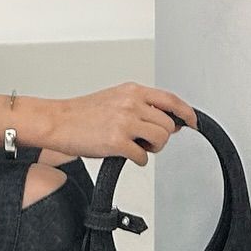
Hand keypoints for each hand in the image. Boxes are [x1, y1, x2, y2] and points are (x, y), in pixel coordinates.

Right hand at [42, 83, 197, 165]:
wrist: (58, 121)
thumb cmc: (83, 113)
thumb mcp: (115, 98)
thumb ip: (140, 105)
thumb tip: (166, 120)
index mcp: (132, 91)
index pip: (170, 99)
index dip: (186, 112)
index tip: (193, 122)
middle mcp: (131, 103)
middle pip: (167, 124)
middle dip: (162, 137)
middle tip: (146, 141)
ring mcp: (125, 122)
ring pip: (160, 139)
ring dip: (152, 149)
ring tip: (137, 147)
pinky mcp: (117, 142)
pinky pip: (143, 157)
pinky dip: (138, 159)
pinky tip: (126, 154)